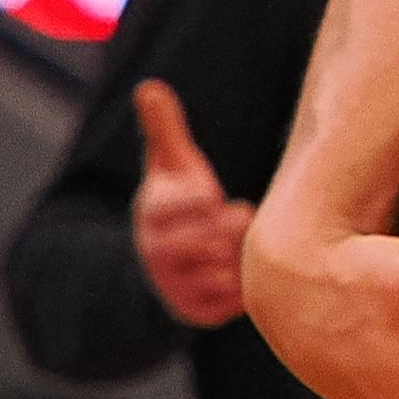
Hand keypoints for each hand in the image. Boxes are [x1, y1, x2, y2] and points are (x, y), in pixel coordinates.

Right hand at [129, 81, 251, 328]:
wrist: (165, 261)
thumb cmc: (179, 201)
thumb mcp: (169, 166)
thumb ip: (164, 128)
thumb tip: (148, 86)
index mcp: (153, 216)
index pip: (178, 208)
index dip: (199, 202)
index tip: (213, 196)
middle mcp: (159, 255)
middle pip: (203, 242)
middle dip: (228, 228)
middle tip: (242, 216)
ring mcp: (175, 287)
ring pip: (220, 273)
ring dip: (240, 256)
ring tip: (247, 243)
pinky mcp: (196, 313)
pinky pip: (229, 303)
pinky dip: (244, 286)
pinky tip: (250, 269)